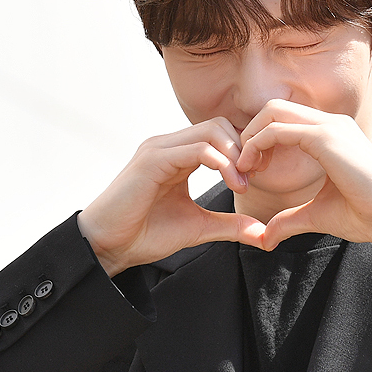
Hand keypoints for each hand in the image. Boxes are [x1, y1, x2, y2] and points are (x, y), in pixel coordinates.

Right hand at [77, 118, 266, 275]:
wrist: (108, 246)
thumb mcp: (199, 227)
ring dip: (234, 155)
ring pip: (210, 131)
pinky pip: (196, 149)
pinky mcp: (152, 160)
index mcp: (179, 155)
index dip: (244, 151)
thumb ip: (230, 225)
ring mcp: (159, 149)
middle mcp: (169, 145)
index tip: (257, 178)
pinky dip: (220, 162)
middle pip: (220, 124)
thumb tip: (264, 234)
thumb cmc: (145, 234)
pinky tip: (231, 184)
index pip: (221, 133)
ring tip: (242, 184)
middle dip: (243, 148)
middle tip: (254, 178)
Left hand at [235, 100, 371, 249]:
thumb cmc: (364, 215)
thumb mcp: (316, 215)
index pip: (285, 121)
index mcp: (332, 134)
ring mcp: (329, 127)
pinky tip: (252, 168)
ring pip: (272, 113)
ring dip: (250, 138)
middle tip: (243, 165)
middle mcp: (330, 124)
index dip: (261, 141)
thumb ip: (289, 220)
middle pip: (274, 109)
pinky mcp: (324, 137)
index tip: (252, 170)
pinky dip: (256, 145)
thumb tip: (266, 239)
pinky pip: (277, 130)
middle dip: (251, 133)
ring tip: (244, 167)